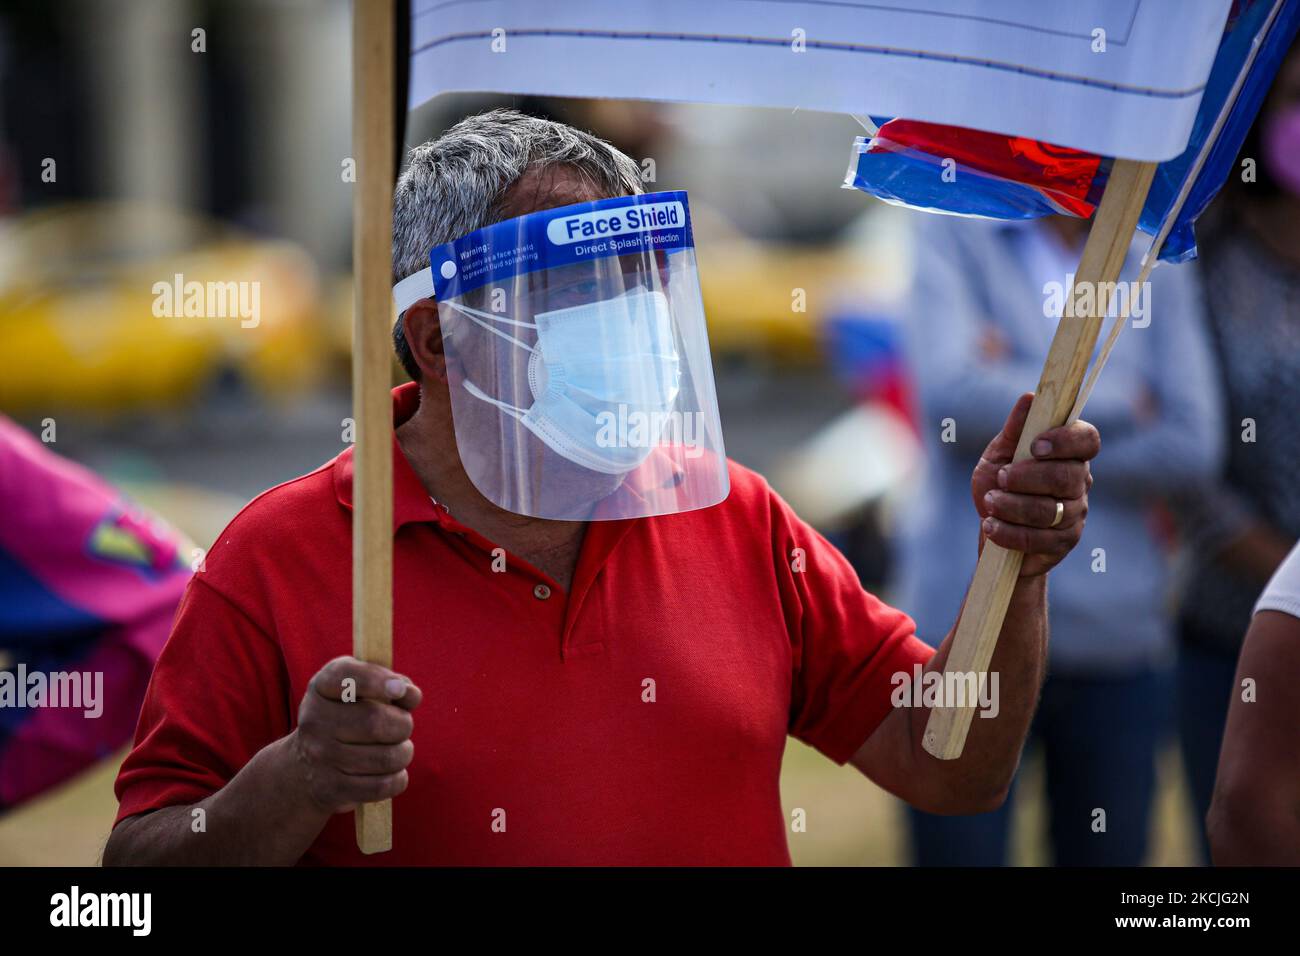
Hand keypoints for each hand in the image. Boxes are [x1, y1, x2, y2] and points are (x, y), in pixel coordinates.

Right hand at [288, 656, 422, 813]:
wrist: (306, 769)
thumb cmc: (348, 719)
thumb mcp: (361, 691)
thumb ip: (390, 682)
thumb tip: (411, 694)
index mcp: (322, 687)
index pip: (346, 676)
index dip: (377, 680)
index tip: (400, 689)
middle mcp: (315, 720)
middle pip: (375, 721)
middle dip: (403, 724)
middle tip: (402, 726)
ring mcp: (321, 756)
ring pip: (386, 757)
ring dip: (403, 753)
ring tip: (398, 750)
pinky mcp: (331, 788)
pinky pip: (382, 785)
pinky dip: (398, 779)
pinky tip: (392, 772)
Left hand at [971, 393, 1098, 576]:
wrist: (992, 529)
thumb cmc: (998, 484)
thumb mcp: (999, 453)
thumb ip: (1015, 429)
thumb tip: (1029, 397)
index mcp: (1069, 453)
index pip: (1088, 440)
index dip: (1066, 441)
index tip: (1035, 446)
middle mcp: (1079, 482)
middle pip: (1066, 477)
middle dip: (1027, 477)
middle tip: (1001, 477)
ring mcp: (1075, 514)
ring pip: (1051, 510)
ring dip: (1012, 506)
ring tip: (990, 502)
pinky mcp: (1064, 542)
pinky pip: (1040, 539)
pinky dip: (1009, 532)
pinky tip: (990, 526)